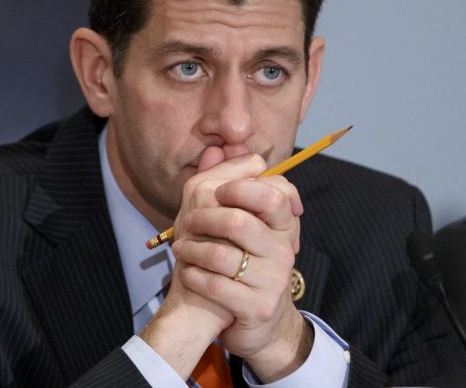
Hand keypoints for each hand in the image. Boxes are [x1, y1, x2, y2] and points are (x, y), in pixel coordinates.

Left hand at [139, 147, 266, 378]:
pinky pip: (218, 286)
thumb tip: (218, 147)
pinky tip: (187, 273)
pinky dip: (194, 277)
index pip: (275, 192)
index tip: (218, 193)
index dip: (241, 187)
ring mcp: (274, 280)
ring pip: (223, 255)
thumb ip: (229, 182)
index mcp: (283, 224)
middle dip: (205, 219)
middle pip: (241, 221)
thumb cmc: (241, 261)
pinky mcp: (258, 307)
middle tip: (187, 221)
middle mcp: (284, 250)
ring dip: (192, 250)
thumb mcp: (240, 220)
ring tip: (180, 249)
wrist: (254, 320)